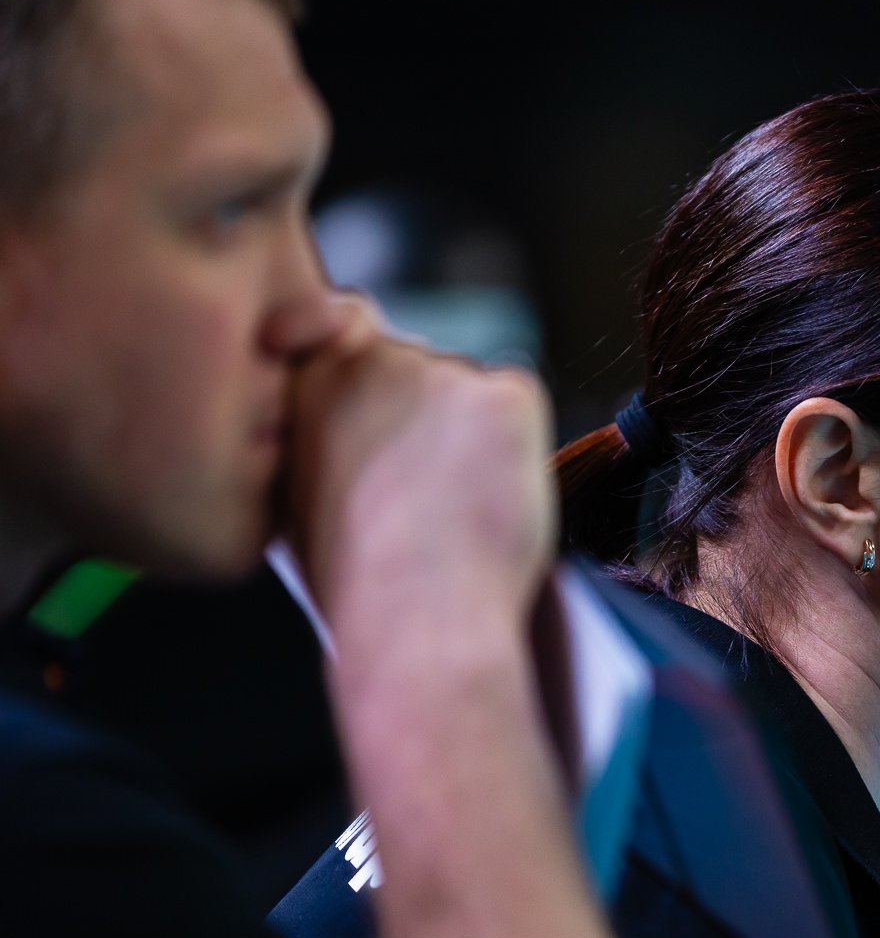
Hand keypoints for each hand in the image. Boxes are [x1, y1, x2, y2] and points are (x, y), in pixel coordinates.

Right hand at [284, 293, 555, 637]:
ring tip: (454, 513)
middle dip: (432, 411)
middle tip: (428, 493)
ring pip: (473, 392)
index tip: (377, 371)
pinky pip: (520, 408)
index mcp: (307, 386)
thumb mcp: (300, 501)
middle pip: (423, 363)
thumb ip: (320, 440)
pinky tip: (492, 500)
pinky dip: (520, 448)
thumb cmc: (358, 584)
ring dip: (476, 435)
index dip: (365, 337)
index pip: (345, 318)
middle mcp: (371, 361)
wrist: (416, 619)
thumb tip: (354, 430)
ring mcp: (441, 371)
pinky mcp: (506, 394)